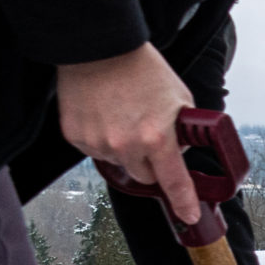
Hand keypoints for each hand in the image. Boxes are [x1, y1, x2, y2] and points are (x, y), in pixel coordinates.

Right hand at [57, 44, 199, 225]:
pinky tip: (104, 115)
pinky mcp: (75, 136)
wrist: (99, 49)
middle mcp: (126, 146)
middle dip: (150, 162)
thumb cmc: (141, 69)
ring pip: (118, 162)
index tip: (188, 215)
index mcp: (157, 138)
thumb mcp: (180, 99)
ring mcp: (97, 143)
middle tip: (149, 135)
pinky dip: (101, 138)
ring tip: (123, 116)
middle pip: (144, 176)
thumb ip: (182, 131)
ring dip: (124, 148)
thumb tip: (183, 149)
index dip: (184, 202)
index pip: (174, 182)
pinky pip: (94, 150)